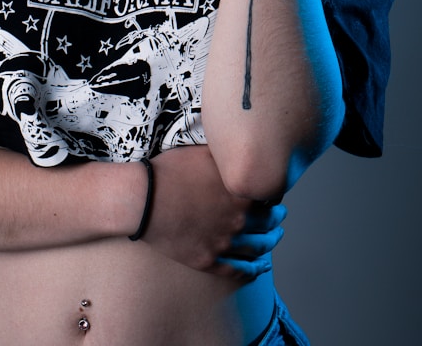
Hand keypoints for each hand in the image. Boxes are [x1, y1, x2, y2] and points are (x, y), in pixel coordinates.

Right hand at [144, 145, 281, 276]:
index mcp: (240, 194)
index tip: (274, 196)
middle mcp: (238, 221)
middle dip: (276, 220)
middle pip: (268, 225)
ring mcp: (223, 243)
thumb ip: (225, 158)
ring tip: (273, 240)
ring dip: (269, 245)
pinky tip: (257, 269)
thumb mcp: (202, 153)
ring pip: (256, 249)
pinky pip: (236, 270)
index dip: (274, 196)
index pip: (269, 198)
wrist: (143, 198)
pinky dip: (251, 271)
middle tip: (280, 217)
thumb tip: (237, 152)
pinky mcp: (207, 261)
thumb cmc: (169, 171)